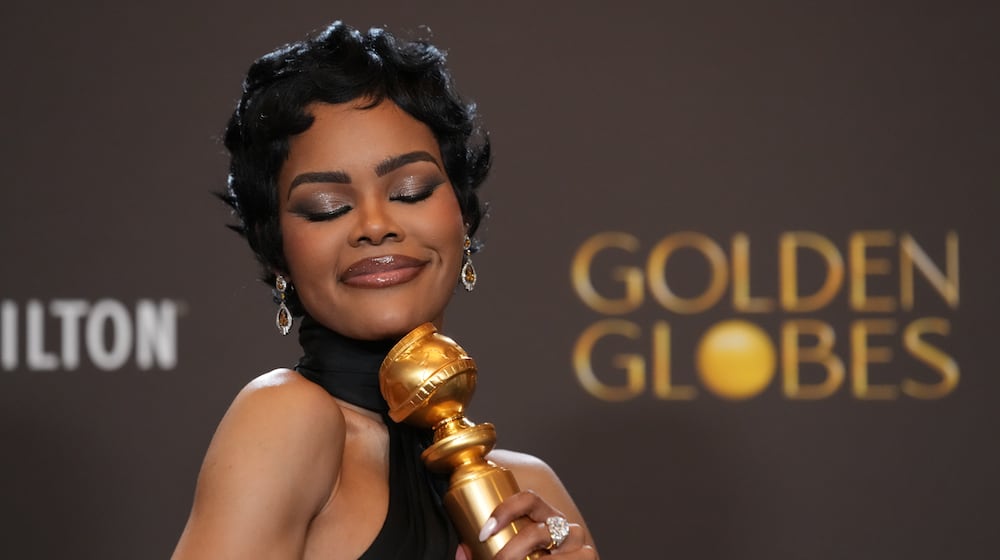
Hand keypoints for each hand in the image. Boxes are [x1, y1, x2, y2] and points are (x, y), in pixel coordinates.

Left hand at [477, 490, 597, 558]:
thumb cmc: (529, 559)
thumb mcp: (504, 554)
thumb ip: (480, 554)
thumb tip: (462, 549)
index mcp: (544, 517)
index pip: (528, 499)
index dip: (506, 510)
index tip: (484, 532)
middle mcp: (564, 527)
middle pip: (537, 531)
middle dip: (511, 551)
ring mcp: (579, 545)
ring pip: (550, 547)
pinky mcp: (590, 558)